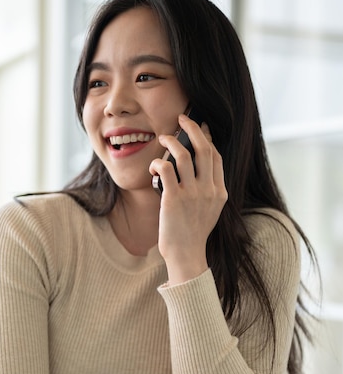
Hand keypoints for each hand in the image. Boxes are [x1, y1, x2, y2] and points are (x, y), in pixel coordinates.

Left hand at [149, 114, 227, 284]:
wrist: (186, 254)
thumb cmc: (193, 233)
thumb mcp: (210, 211)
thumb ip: (209, 190)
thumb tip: (198, 170)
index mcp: (220, 192)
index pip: (216, 157)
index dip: (207, 138)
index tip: (200, 128)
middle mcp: (208, 190)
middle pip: (204, 149)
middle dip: (192, 128)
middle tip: (182, 119)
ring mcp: (192, 194)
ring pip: (183, 155)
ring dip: (171, 142)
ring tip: (163, 138)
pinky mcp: (173, 198)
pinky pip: (166, 169)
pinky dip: (158, 162)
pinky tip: (153, 166)